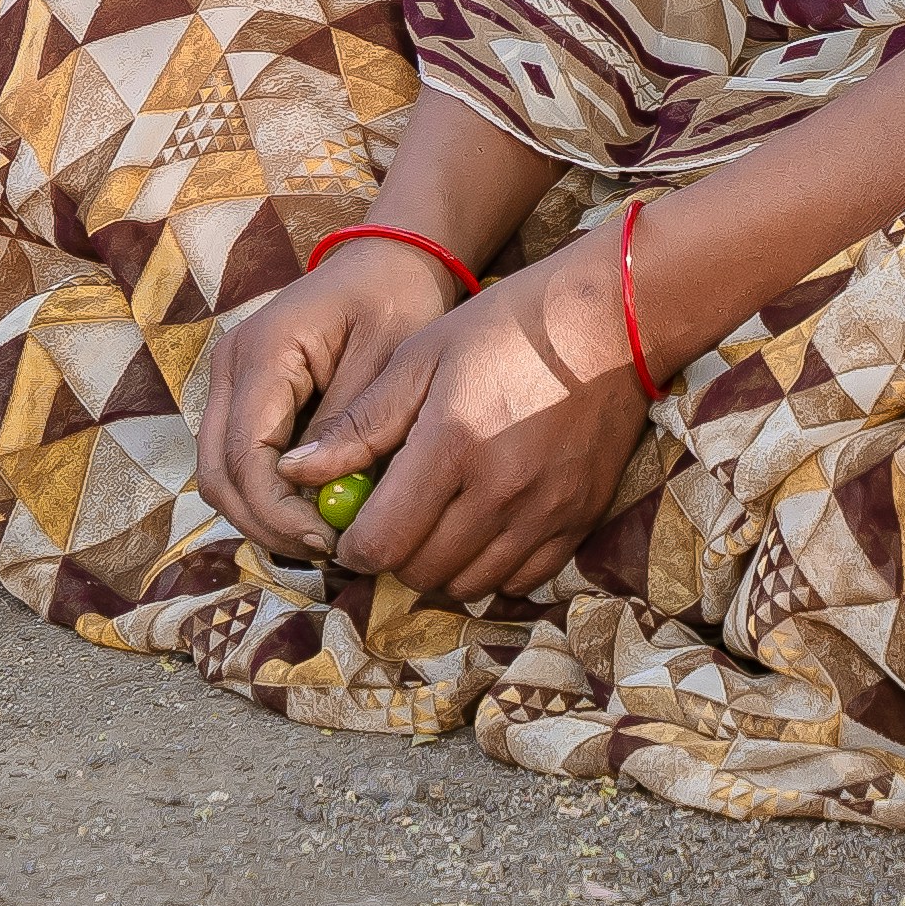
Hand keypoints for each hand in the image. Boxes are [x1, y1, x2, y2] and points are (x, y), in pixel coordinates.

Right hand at [191, 241, 462, 560]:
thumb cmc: (395, 298)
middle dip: (266, 523)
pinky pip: (240, 461)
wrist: (387, 260)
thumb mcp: (387, 354)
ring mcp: (230, 383)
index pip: (245, 455)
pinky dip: (268, 495)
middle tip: (327, 550)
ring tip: (325, 535)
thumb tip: (317, 492)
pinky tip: (315, 509)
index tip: (330, 540)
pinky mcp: (245, 397)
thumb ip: (350, 421)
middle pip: (218, 474)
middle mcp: (230, 368)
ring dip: (264, 514)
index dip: (278, 511)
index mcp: (262, 352)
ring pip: (221, 474)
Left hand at [298, 234, 653, 610]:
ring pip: (470, 584)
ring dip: (440, 568)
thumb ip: (359, 424)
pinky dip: (492, 569)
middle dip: (393, 558)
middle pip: (422, 572)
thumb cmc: (504, 327)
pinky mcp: (580, 519)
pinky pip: (522, 579)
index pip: (381, 543)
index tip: (350, 530)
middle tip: (391, 525)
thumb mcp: (420, 357)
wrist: (609, 321)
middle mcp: (500, 491)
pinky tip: (482, 531)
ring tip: (435, 527)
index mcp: (450, 446)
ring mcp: (546, 511)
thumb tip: (294, 473)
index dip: (353, 549)